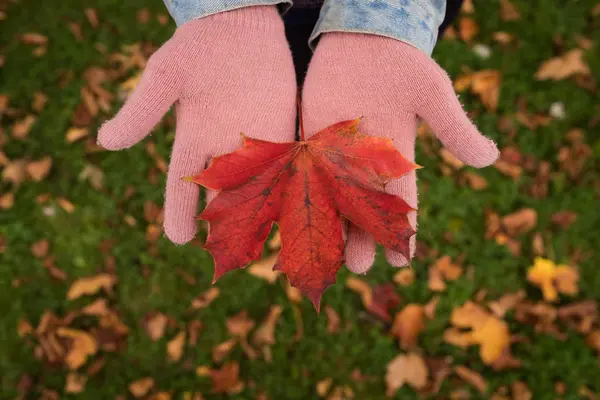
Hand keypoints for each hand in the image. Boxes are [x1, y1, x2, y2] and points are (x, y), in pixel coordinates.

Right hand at [98, 6, 296, 243]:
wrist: (239, 26)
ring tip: (267, 249)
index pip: (182, 186)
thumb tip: (105, 142)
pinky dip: (290, 189)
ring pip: (257, 189)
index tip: (177, 240)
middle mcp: (223, 150)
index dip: (179, 213)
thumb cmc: (198, 49)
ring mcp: (255, 143)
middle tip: (227, 258)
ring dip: (261, 216)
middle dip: (224, 226)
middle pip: (222, 197)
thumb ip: (142, 111)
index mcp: (193, 141)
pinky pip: (287, 166)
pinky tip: (298, 210)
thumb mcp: (165, 77)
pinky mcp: (283, 131)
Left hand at [302, 33, 498, 272]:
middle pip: (366, 210)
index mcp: (398, 159)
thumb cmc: (403, 64)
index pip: (404, 203)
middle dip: (363, 238)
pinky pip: (304, 174)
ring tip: (326, 258)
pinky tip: (291, 220)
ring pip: (334, 200)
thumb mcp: (433, 94)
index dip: (405, 232)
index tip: (403, 260)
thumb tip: (491, 159)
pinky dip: (299, 196)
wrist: (365, 38)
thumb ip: (454, 128)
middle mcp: (366, 164)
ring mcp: (336, 155)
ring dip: (331, 228)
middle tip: (360, 268)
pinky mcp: (311, 140)